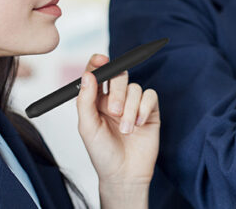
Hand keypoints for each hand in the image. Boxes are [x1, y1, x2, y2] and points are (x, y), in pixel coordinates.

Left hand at [75, 54, 159, 206]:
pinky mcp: (150, 111)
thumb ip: (85, 101)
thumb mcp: (88, 128)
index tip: (100, 59)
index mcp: (96, 100)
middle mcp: (115, 99)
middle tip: (114, 110)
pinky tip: (139, 125)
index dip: (98, 63)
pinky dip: (144, 109)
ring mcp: (134, 104)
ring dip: (130, 109)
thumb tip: (87, 75)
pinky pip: (150, 96)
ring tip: (126, 130)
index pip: (98, 74)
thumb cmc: (102, 154)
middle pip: (119, 75)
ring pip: (135, 87)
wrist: (124, 175)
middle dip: (117, 90)